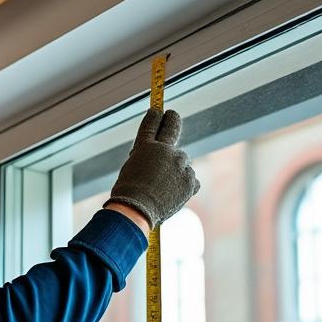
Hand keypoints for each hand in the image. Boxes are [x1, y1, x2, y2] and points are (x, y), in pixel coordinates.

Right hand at [104, 109, 199, 228]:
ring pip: (183, 162)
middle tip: (172, 115)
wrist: (137, 210)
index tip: (158, 111)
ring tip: (164, 188)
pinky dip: (185, 187)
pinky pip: (191, 180)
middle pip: (173, 128)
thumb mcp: (132, 169)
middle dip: (172, 119)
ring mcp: (180, 164)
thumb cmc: (129, 194)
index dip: (155, 116)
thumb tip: (158, 159)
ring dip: (177, 171)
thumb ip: (147, 159)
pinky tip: (173, 195)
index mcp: (145, 146)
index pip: (152, 124)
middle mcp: (165, 150)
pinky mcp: (190, 179)